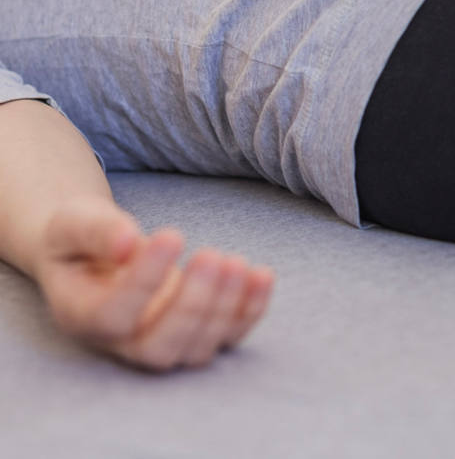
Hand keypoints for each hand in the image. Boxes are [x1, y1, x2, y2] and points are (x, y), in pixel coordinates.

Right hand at [35, 194, 273, 370]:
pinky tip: (262, 276)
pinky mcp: (194, 332)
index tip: (172, 234)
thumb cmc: (78, 239)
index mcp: (84, 316)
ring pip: (196, 350)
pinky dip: (249, 311)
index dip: (145, 281)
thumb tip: (127, 242)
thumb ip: (96, 231)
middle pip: (159, 347)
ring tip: (237, 262)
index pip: (114, 315)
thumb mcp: (73, 223)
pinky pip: (226, 337)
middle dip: (192, 305)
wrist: (93, 254)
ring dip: (224, 308)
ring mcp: (161, 342)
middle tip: (212, 256)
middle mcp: (122, 342)